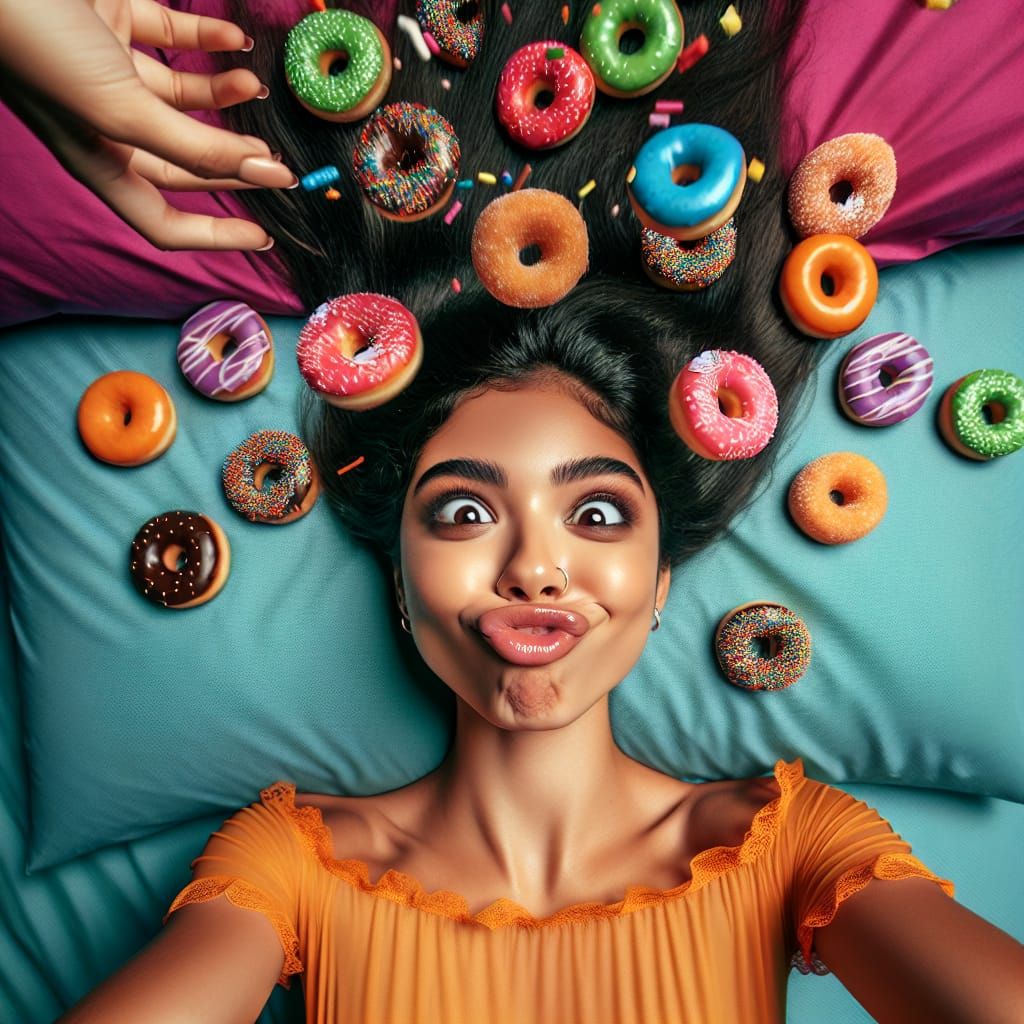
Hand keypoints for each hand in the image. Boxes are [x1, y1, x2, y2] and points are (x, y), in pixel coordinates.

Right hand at [0, 0, 297, 250]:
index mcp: (99, 160)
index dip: (215, 235)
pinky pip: (173, 37)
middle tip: (279, 162)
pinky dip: (208, 39)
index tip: (264, 237)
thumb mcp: (122, 110)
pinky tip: (236, 39)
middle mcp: (106, 123)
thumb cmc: (36, 43)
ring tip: (253, 88)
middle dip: (234, 163)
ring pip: (185, 98)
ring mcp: (112, 69)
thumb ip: (197, 148)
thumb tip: (268, 174)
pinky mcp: (115, 18)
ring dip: (224, 95)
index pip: (163, 222)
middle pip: (186, 162)